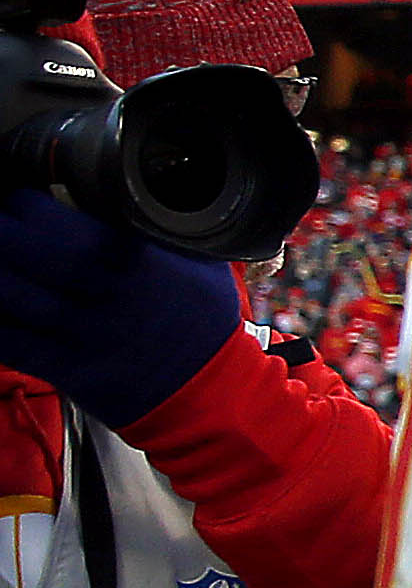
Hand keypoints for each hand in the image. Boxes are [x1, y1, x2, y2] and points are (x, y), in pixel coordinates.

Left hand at [0, 187, 241, 428]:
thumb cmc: (204, 322)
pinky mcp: (66, 369)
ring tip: (2, 263)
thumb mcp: (201, 260)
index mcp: (131, 258)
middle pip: (15, 248)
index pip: (50, 217)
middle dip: (0, 230)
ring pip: (3, 292)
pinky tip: (3, 308)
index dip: (24, 204)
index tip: (24, 204)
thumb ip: (158, 228)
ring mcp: (79, 333)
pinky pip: (7, 341)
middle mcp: (100, 293)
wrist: (214, 391)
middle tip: (3, 227)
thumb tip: (119, 197)